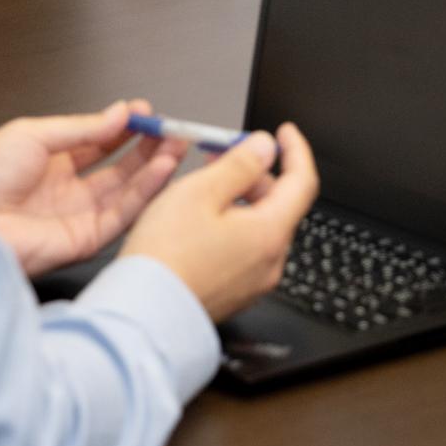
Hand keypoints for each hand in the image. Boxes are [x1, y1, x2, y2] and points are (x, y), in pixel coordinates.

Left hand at [0, 98, 186, 273]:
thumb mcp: (33, 134)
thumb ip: (82, 128)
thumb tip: (119, 114)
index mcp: (48, 160)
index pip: (98, 142)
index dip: (124, 127)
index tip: (146, 113)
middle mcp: (66, 188)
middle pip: (118, 166)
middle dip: (147, 146)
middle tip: (172, 129)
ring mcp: (77, 214)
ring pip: (127, 190)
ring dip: (154, 167)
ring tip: (176, 145)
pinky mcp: (84, 239)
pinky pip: (123, 214)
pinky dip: (146, 191)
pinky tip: (161, 169)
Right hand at [120, 124, 319, 321]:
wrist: (143, 313)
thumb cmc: (165, 255)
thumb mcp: (201, 192)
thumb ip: (240, 164)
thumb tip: (266, 148)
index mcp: (270, 233)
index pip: (302, 182)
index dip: (295, 150)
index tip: (284, 132)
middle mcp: (271, 262)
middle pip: (280, 205)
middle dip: (257, 174)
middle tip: (224, 153)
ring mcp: (255, 282)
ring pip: (261, 227)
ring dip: (242, 199)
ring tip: (205, 185)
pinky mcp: (235, 294)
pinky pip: (246, 250)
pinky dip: (233, 226)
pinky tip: (202, 220)